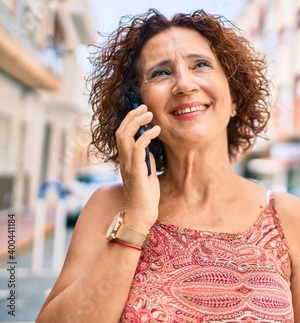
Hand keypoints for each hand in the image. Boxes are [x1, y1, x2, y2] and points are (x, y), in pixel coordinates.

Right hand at [115, 104, 160, 232]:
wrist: (141, 215)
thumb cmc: (145, 196)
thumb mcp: (147, 173)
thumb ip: (146, 160)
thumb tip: (149, 149)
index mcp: (126, 160)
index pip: (122, 134)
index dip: (130, 121)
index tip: (143, 111)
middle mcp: (124, 161)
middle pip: (120, 131)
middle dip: (132, 117)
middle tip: (145, 107)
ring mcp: (128, 166)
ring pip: (124, 137)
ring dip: (137, 123)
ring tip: (150, 115)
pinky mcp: (136, 172)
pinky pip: (137, 150)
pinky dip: (146, 137)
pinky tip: (156, 131)